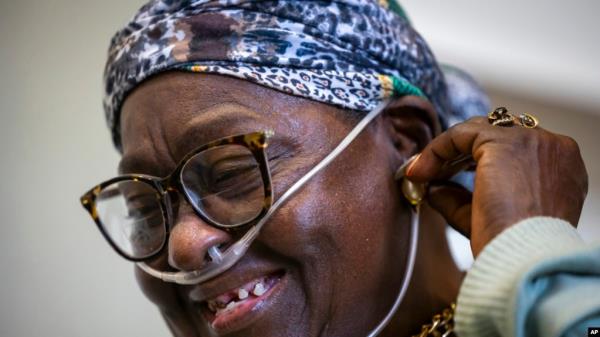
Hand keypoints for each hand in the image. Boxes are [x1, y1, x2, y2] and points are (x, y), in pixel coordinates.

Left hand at [406, 116, 587, 256]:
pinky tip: (420, 171)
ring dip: (447, 151)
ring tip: (421, 173)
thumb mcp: (487, 219)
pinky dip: (437, 149)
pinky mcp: (505, 142)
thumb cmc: (512, 247)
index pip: (516, 150)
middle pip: (498, 135)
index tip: (447, 178)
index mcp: (562, 169)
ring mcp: (533, 141)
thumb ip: (461, 200)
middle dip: (461, 154)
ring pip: (479, 130)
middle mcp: (553, 149)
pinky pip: (461, 135)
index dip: (477, 161)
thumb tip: (434, 188)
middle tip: (431, 174)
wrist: (523, 256)